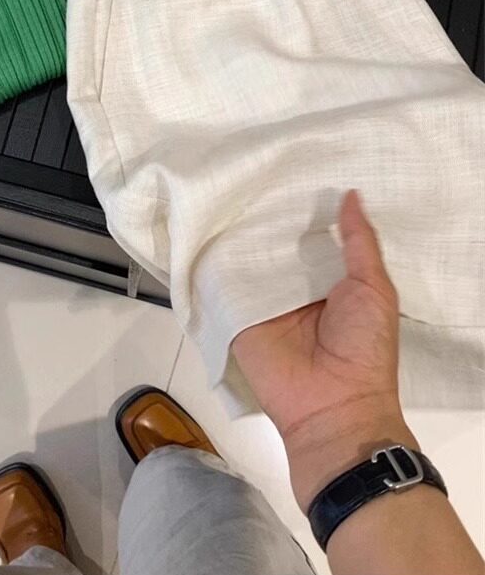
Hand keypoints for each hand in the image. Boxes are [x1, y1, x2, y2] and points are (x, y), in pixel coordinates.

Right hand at [231, 189, 416, 509]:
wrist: (334, 408)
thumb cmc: (364, 349)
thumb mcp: (374, 287)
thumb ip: (359, 242)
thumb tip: (351, 194)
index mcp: (326, 279)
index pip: (307, 234)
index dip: (300, 205)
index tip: (287, 166)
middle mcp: (292, 287)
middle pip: (272, 242)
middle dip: (264, 214)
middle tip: (247, 169)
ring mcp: (262, 301)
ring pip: (245, 258)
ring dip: (237, 233)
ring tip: (222, 188)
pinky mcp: (237, 316)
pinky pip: (221, 285)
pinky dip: (211, 262)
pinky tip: (201, 228)